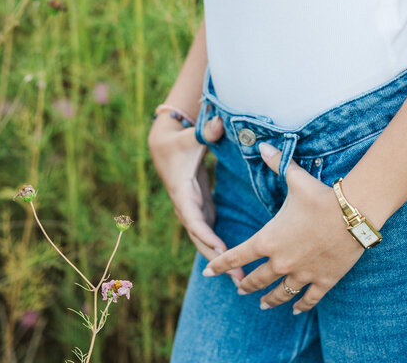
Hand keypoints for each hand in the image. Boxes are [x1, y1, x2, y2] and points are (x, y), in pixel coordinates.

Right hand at [148, 114, 245, 287]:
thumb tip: (218, 125)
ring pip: (204, 242)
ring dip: (221, 261)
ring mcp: (193, 211)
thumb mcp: (191, 136)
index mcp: (182, 193)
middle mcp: (186, 207)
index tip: (220, 249)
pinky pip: (209, 235)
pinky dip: (221, 250)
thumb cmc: (180, 142)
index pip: (193, 218)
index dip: (206, 235)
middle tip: (238, 279)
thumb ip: (206, 132)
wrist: (164, 147)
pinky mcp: (200, 210)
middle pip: (200, 239)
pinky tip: (238, 265)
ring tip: (242, 281)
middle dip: (217, 260)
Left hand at [201, 142, 366, 313]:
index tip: (208, 271)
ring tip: (263, 304)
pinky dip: (300, 306)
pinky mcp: (323, 281)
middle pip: (257, 279)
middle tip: (239, 289)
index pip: (237, 256)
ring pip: (280, 294)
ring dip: (269, 300)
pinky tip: (296, 310)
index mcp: (268, 240)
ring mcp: (302, 274)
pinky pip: (308, 299)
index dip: (220, 264)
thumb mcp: (296, 178)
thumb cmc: (321, 195)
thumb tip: (262, 145)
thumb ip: (276, 164)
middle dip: (246, 284)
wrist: (353, 213)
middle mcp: (281, 262)